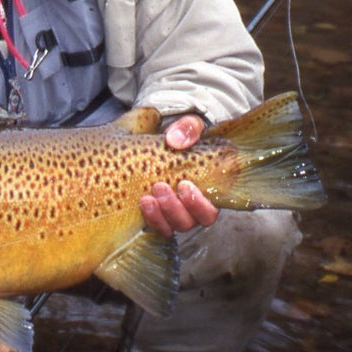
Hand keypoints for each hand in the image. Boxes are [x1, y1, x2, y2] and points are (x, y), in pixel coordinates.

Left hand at [139, 114, 218, 237]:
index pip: (210, 210)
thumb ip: (188, 128)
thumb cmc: (183, 134)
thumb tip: (175, 139)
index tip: (184, 184)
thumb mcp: (190, 125)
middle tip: (160, 186)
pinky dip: (149, 218)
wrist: (163, 137)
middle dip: (174, 208)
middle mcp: (192, 207)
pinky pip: (155, 225)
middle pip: (190, 222)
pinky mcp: (157, 213)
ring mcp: (173, 212)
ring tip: (147, 197)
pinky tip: (142, 203)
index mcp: (208, 189)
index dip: (199, 204)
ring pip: (172, 226)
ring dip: (160, 214)